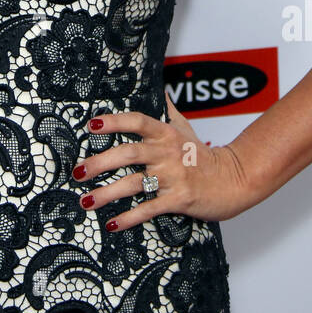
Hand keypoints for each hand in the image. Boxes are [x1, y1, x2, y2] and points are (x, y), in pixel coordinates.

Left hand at [71, 94, 255, 226]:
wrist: (233, 180)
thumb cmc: (204, 155)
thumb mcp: (185, 128)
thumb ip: (168, 110)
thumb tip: (158, 88)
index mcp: (166, 133)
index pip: (137, 122)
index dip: (114, 122)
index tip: (91, 125)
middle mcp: (167, 152)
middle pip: (128, 153)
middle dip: (100, 163)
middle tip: (77, 172)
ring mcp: (173, 176)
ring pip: (134, 183)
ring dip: (107, 194)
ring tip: (86, 201)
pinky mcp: (179, 199)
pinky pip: (149, 209)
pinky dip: (129, 217)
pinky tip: (112, 224)